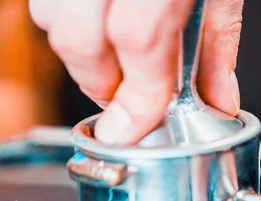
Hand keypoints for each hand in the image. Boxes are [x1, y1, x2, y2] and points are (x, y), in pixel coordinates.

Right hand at [30, 0, 242, 143]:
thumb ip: (215, 44)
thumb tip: (217, 102)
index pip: (139, 39)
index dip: (136, 97)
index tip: (132, 128)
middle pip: (80, 38)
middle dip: (99, 82)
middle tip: (123, 96)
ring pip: (50, 17)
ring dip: (79, 50)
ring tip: (109, 53)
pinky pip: (44, 1)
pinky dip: (63, 21)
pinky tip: (93, 20)